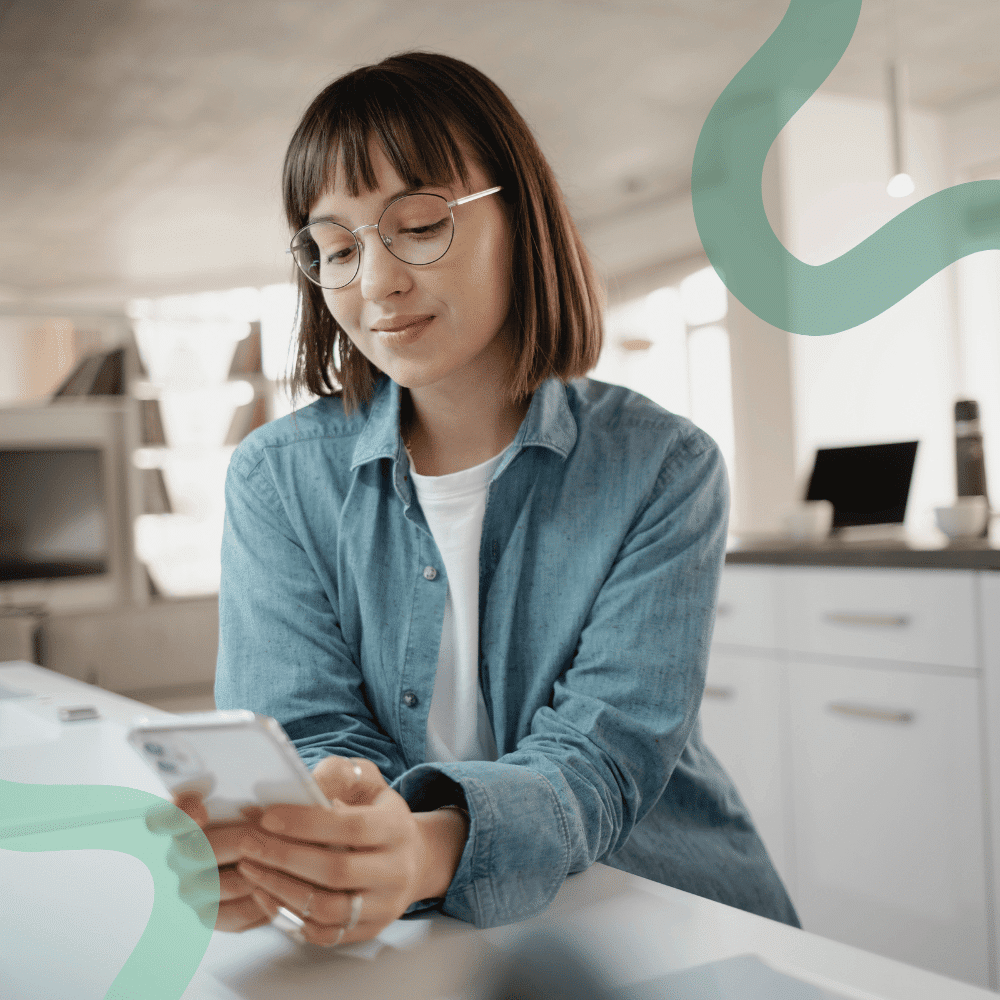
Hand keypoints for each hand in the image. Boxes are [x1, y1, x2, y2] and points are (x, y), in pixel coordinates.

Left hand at [147, 755, 388, 934]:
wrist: (413, 857)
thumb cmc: (375, 810)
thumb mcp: (363, 781)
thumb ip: (334, 777)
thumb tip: (298, 787)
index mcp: (397, 827)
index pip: (351, 827)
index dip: (306, 823)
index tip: (268, 816)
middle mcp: (396, 870)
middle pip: (337, 872)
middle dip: (285, 857)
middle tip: (248, 843)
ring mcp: (384, 906)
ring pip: (328, 909)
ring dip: (281, 889)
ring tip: (249, 868)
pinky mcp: (368, 931)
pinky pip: (324, 934)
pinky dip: (290, 916)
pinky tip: (264, 893)